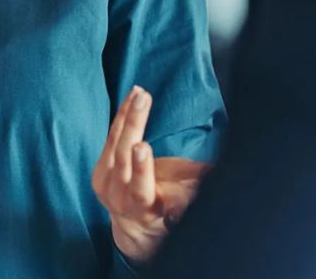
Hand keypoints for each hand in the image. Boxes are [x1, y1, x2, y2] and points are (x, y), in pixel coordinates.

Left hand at [91, 86, 212, 264]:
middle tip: (142, 101)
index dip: (140, 168)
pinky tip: (132, 96)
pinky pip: (110, 138)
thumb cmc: (168, 207)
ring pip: (114, 144)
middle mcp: (119, 196)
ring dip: (127, 114)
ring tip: (140, 92)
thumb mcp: (183, 205)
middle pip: (123, 159)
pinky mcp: (99, 169)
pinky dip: (121, 115)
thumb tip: (217, 174)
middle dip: (133, 126)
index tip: (142, 146)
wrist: (135, 223)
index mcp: (142, 208)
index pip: (139, 188)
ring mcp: (105, 183)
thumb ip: (194, 192)